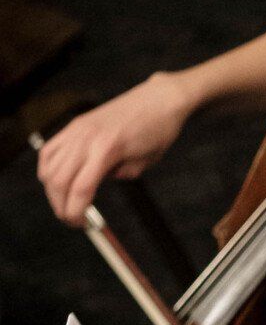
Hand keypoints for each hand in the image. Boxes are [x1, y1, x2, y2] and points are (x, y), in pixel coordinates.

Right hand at [36, 74, 190, 224]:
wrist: (158, 100)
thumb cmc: (157, 132)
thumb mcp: (143, 163)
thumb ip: (118, 175)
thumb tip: (94, 184)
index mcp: (106, 149)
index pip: (81, 188)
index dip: (76, 211)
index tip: (81, 224)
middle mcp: (86, 138)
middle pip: (59, 180)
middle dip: (61, 206)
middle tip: (72, 220)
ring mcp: (77, 129)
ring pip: (49, 167)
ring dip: (53, 191)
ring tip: (65, 204)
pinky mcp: (74, 125)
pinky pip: (50, 151)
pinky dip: (47, 170)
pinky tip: (55, 182)